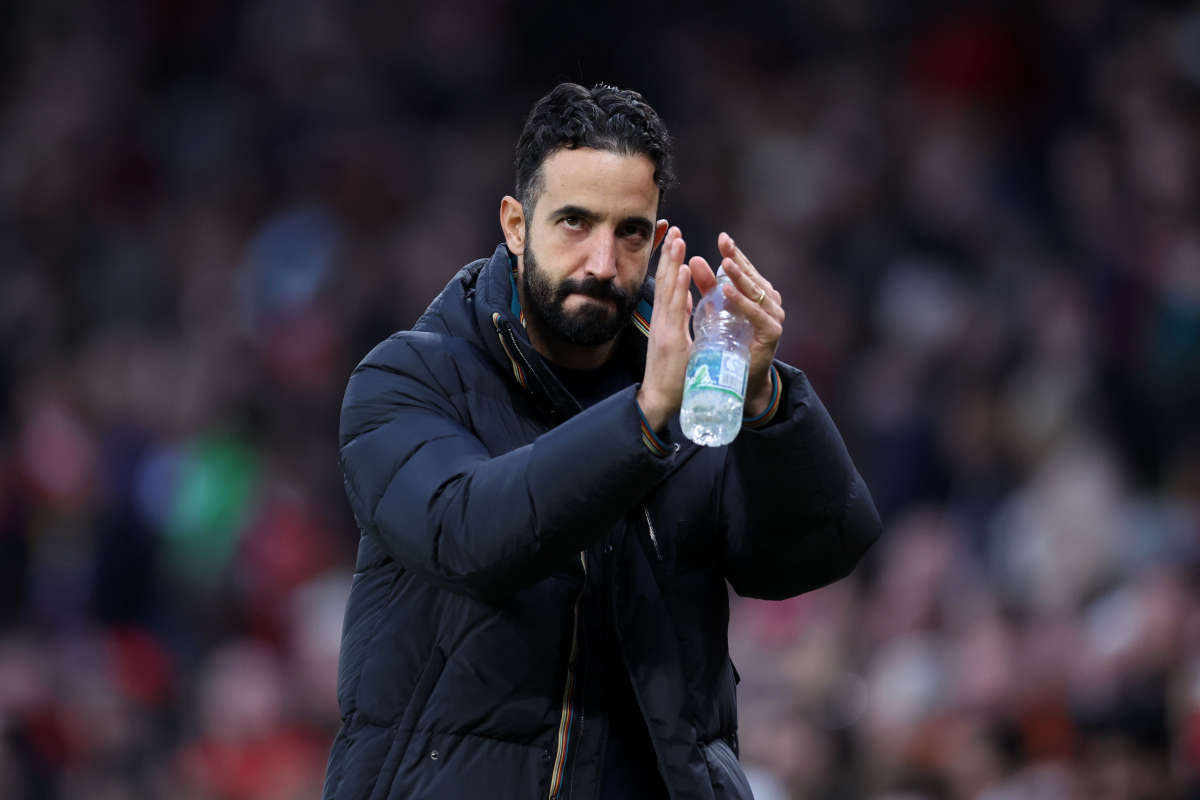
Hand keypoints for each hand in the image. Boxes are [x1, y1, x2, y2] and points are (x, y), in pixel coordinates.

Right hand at [637, 227, 693, 431]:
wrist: (659, 402)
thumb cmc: (672, 377)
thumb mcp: (678, 341)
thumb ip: (681, 319)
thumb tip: (688, 299)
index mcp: (665, 320)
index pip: (666, 284)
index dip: (668, 261)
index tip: (673, 238)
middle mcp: (662, 321)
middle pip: (664, 281)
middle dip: (669, 254)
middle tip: (673, 229)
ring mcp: (664, 329)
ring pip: (668, 289)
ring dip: (672, 262)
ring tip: (678, 239)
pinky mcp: (669, 340)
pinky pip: (675, 309)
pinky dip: (678, 287)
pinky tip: (681, 269)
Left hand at [690, 232, 783, 416]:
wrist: (739, 379)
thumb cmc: (727, 341)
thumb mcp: (714, 309)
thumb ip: (707, 285)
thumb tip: (694, 258)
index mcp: (758, 293)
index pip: (745, 269)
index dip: (734, 253)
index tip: (722, 237)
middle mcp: (770, 302)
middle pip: (751, 276)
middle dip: (736, 259)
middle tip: (724, 242)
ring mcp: (773, 317)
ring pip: (755, 292)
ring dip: (739, 277)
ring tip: (724, 263)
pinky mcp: (772, 333)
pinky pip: (756, 315)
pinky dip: (742, 303)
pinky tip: (728, 291)